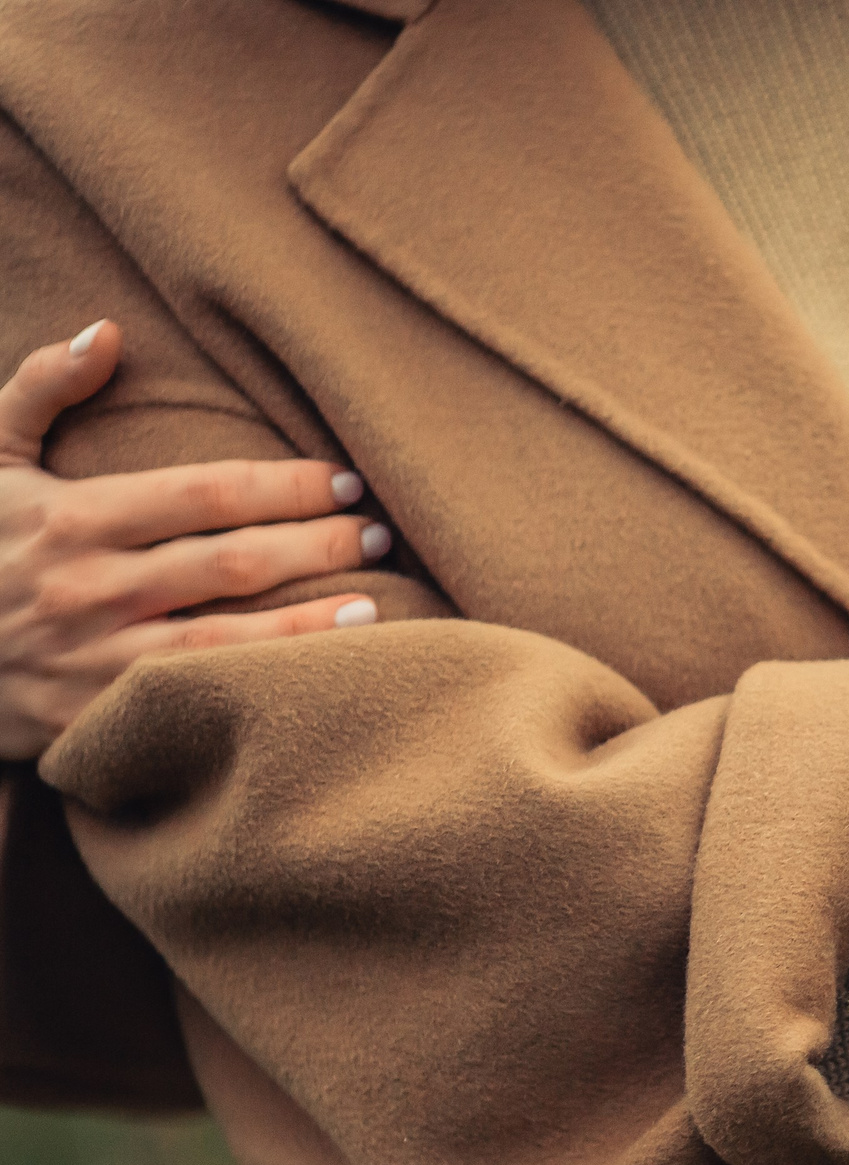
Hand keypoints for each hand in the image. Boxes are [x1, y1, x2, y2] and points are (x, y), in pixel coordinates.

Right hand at [0, 319, 388, 760]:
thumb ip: (39, 389)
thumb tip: (108, 332)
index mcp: (71, 517)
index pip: (205, 493)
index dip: (286, 486)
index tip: (347, 480)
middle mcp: (89, 588)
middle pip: (232, 564)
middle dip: (316, 547)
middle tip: (379, 534)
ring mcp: (93, 659)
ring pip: (223, 643)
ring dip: (307, 628)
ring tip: (376, 610)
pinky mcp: (93, 718)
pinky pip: (191, 705)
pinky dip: (255, 694)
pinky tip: (313, 686)